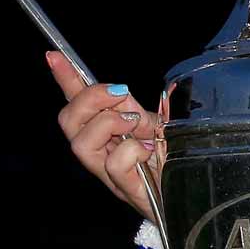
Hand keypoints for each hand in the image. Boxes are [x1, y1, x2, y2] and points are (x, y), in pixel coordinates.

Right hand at [46, 50, 163, 222]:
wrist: (195, 193)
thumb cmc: (174, 161)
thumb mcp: (155, 125)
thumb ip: (134, 109)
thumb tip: (118, 90)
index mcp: (107, 133)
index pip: (78, 103)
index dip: (65, 79)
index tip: (54, 55)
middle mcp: (101, 153)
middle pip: (68, 122)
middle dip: (90, 98)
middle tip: (121, 94)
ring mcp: (111, 173)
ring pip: (81, 144)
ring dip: (109, 124)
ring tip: (136, 125)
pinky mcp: (126, 188)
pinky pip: (114, 164)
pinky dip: (133, 149)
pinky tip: (150, 150)